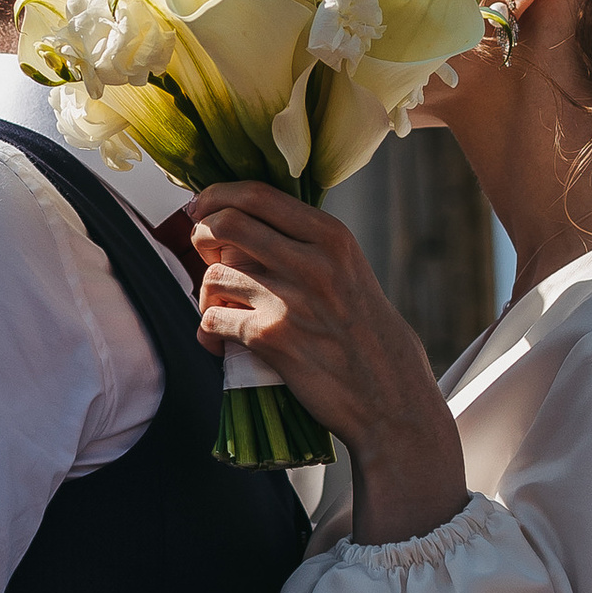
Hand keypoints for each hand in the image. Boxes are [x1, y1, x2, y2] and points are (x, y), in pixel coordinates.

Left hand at [190, 180, 466, 542]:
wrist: (390, 398)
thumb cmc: (367, 335)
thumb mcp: (351, 271)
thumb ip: (308, 245)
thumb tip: (243, 223)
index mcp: (332, 237)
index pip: (258, 194)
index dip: (217, 197)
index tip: (201, 209)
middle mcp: (312, 261)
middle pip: (226, 225)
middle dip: (202, 237)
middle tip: (203, 253)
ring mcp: (290, 300)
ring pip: (215, 274)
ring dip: (208, 293)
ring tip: (221, 308)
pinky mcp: (272, 339)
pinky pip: (213, 320)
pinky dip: (208, 333)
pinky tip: (219, 343)